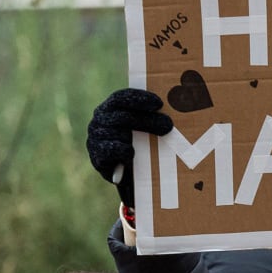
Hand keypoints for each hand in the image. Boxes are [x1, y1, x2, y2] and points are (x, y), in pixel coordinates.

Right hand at [87, 89, 172, 209]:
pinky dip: (123, 151)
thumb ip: (149, 116)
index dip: (139, 99)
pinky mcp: (96, 156)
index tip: (159, 103)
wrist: (125, 175)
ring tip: (154, 145)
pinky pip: (111, 151)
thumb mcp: (141, 128)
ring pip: (118, 133)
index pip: (121, 97)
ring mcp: (95, 137)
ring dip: (137, 138)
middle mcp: (99, 119)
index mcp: (109, 107)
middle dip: (148, 120)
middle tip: (168, 125)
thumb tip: (175, 111)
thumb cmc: (137, 145)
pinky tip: (132, 153)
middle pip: (124, 116)